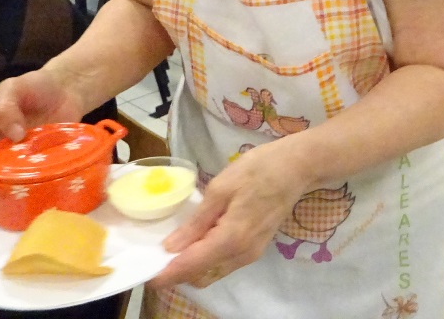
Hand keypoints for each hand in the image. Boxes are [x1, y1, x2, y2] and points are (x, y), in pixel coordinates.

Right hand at [0, 68, 86, 216]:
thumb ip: (7, 106)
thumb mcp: (13, 88)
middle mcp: (4, 157)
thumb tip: (13, 135)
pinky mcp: (49, 164)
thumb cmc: (35, 86)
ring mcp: (28, 163)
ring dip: (14, 206)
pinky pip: (41, 185)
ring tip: (17, 224)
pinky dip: (40, 197)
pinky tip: (44, 210)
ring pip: (15, 191)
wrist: (69, 87)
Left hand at [148, 142, 311, 288]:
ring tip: (173, 247)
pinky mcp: (256, 247)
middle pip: (201, 276)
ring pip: (213, 272)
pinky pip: (224, 262)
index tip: (146, 275)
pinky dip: (207, 258)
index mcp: (231, 240)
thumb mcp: (221, 188)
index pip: (191, 267)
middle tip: (156, 255)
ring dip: (192, 266)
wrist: (297, 167)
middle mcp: (241, 255)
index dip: (166, 274)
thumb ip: (196, 222)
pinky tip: (197, 240)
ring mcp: (251, 254)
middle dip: (177, 273)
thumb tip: (172, 247)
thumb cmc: (258, 170)